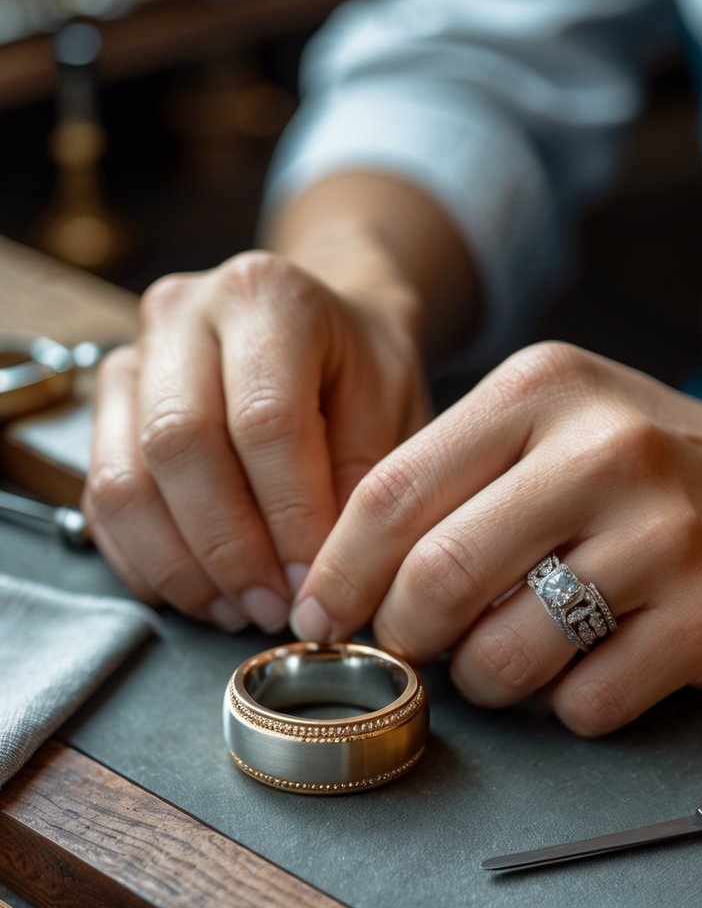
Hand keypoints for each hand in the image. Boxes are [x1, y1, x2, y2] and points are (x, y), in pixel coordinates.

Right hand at [83, 247, 429, 630]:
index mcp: (265, 296)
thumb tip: (317, 581)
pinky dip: (146, 563)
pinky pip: (103, 501)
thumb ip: (360, 485)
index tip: (314, 582)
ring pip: (125, 479)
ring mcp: (132, 360)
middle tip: (272, 608)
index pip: (265, 420)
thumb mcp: (393, 411)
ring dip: (181, 566)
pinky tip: (199, 595)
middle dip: (228, 549)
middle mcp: (182, 313)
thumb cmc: (360, 374)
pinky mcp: (106, 411)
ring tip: (237, 611)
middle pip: (179, 444)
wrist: (319, 333)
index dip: (289, 516)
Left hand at [289, 342, 701, 733]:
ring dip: (482, 681)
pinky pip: (581, 705)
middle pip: (436, 579)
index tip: (320, 615)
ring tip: (504, 659)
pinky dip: (561, 707)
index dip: (339, 571)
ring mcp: (661, 535)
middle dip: (404, 636)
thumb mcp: (553, 426)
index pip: (393, 490)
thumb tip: (344, 577)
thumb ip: (453, 479)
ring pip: (503, 656)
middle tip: (411, 647)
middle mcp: (603, 451)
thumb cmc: (648, 472)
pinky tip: (586, 668)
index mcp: (542, 390)